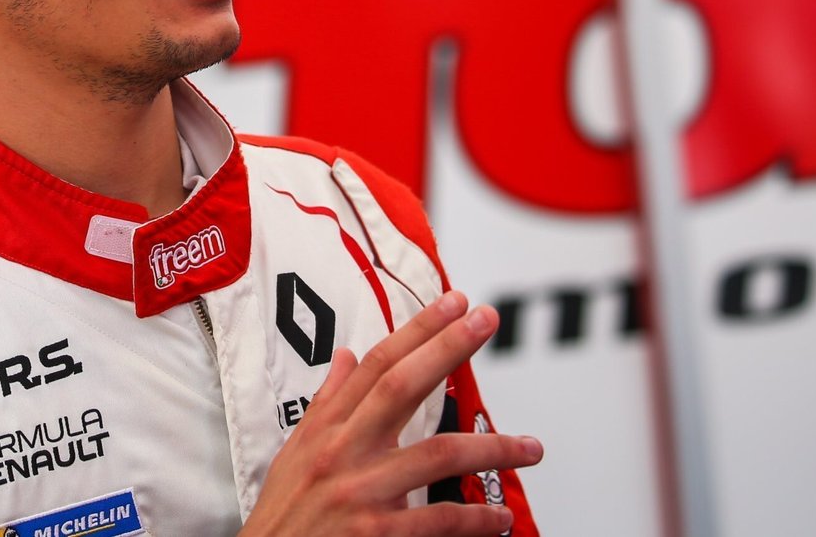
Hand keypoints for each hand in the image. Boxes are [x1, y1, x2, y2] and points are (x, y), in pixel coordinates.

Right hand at [240, 291, 542, 535]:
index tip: (453, 303)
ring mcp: (360, 492)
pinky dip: (474, 518)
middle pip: (402, 386)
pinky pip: (437, 520)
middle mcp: (343, 452)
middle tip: (486, 320)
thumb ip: (328, 402)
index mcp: (327, 428)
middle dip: (448, 348)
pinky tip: (499, 517)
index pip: (378, 365)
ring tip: (530, 448)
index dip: (418, 329)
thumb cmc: (285, 512)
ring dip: (492, 448)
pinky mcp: (375, 533)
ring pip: (437, 454)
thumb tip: (347, 355)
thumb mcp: (296, 451)